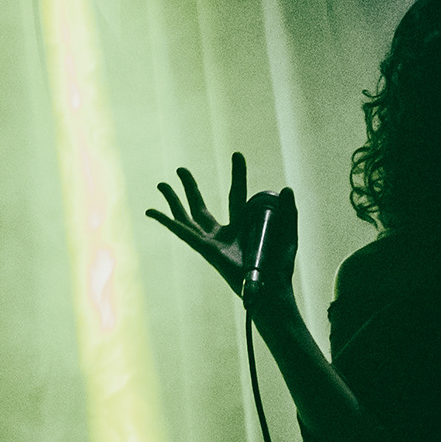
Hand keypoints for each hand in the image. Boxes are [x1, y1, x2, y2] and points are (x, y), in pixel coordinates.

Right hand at [147, 153, 296, 306]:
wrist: (271, 287)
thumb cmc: (279, 267)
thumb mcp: (288, 234)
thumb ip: (289, 212)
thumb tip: (287, 189)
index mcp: (242, 227)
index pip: (237, 195)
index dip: (238, 175)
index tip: (237, 154)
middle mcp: (223, 235)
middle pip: (201, 207)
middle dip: (190, 188)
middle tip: (181, 169)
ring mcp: (211, 242)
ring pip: (186, 217)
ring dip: (173, 201)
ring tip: (161, 184)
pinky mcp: (204, 249)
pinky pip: (181, 231)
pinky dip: (165, 220)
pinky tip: (151, 211)